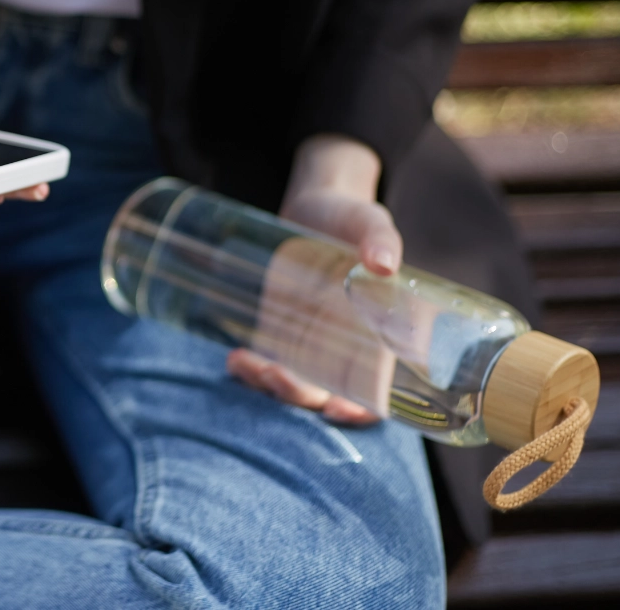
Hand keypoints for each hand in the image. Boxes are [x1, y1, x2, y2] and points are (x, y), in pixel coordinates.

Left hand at [227, 133, 398, 424]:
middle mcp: (342, 349)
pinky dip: (248, 369)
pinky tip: (235, 358)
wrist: (315, 206)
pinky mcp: (277, 331)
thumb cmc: (352, 219)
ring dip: (268, 386)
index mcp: (378, 338)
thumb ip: (380, 239)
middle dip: (300, 397)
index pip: (376, 393)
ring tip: (250, 365)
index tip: (340, 409)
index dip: (362, 412)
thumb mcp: (370, 223)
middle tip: (280, 376)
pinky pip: (264, 362)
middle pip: (325, 396)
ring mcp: (307, 344)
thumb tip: (384, 263)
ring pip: (290, 385)